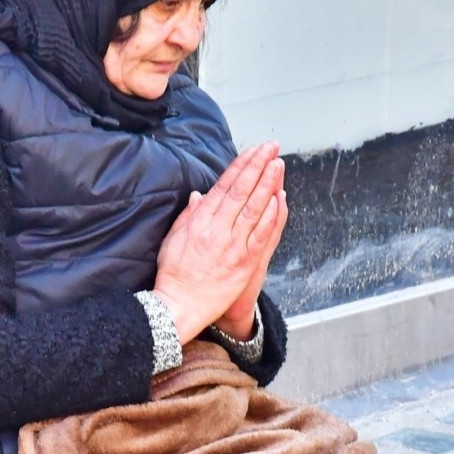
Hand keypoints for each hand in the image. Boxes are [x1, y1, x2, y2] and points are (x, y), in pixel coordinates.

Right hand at [152, 141, 284, 341]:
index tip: (253, 150)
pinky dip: (271, 215)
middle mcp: (217, 230)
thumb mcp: (173, 239)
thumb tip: (200, 195)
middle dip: (258, 165)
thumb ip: (188, 215)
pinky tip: (280, 198)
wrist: (179, 306)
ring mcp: (233, 246)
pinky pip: (262, 235)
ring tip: (278, 164)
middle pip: (242, 191)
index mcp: (200, 221)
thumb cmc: (174, 274)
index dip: (241, 165)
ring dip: (268, 184)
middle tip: (271, 147)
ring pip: (254, 208)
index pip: (224, 186)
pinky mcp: (245, 263)